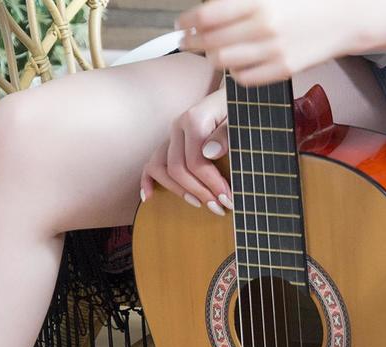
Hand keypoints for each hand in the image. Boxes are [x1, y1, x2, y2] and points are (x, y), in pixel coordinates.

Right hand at [139, 85, 232, 214]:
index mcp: (194, 119)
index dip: (211, 184)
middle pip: (177, 168)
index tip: (228, 199)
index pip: (196, 161)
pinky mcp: (169, 143)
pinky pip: (151, 163)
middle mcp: (177, 127)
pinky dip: (147, 181)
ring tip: (199, 204)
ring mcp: (171, 135)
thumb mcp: (237, 119)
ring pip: (160, 168)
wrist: (229, 99)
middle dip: (198, 191)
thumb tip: (209, 153)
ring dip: (179, 191)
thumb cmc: (237, 110)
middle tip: (219, 207)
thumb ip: (225, 134)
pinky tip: (150, 197)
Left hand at [176, 0, 364, 86]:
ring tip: (209, 51)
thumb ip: (237, 0)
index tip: (181, 23)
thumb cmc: (305, 1)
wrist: (343, 18)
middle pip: (211, 42)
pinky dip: (233, 72)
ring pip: (224, 62)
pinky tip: (233, 63)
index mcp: (257, 1)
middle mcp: (263, 27)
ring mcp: (274, 52)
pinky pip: (245, 78)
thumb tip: (208, 6)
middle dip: (192, 42)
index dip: (188, 21)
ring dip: (211, 57)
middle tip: (186, 40)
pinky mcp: (283, 70)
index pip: (207, 16)